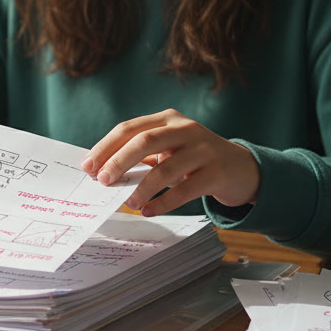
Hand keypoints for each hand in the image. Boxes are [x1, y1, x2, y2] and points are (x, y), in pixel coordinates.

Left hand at [82, 109, 260, 216]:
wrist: (243, 168)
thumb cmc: (195, 159)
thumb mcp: (169, 149)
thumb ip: (141, 155)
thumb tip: (102, 171)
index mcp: (167, 119)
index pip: (129, 129)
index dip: (106, 147)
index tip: (87, 167)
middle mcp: (185, 129)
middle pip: (144, 141)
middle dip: (118, 161)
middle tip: (103, 181)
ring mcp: (203, 149)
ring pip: (166, 167)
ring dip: (142, 187)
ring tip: (129, 202)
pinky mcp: (217, 172)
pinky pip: (186, 189)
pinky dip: (165, 202)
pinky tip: (149, 210)